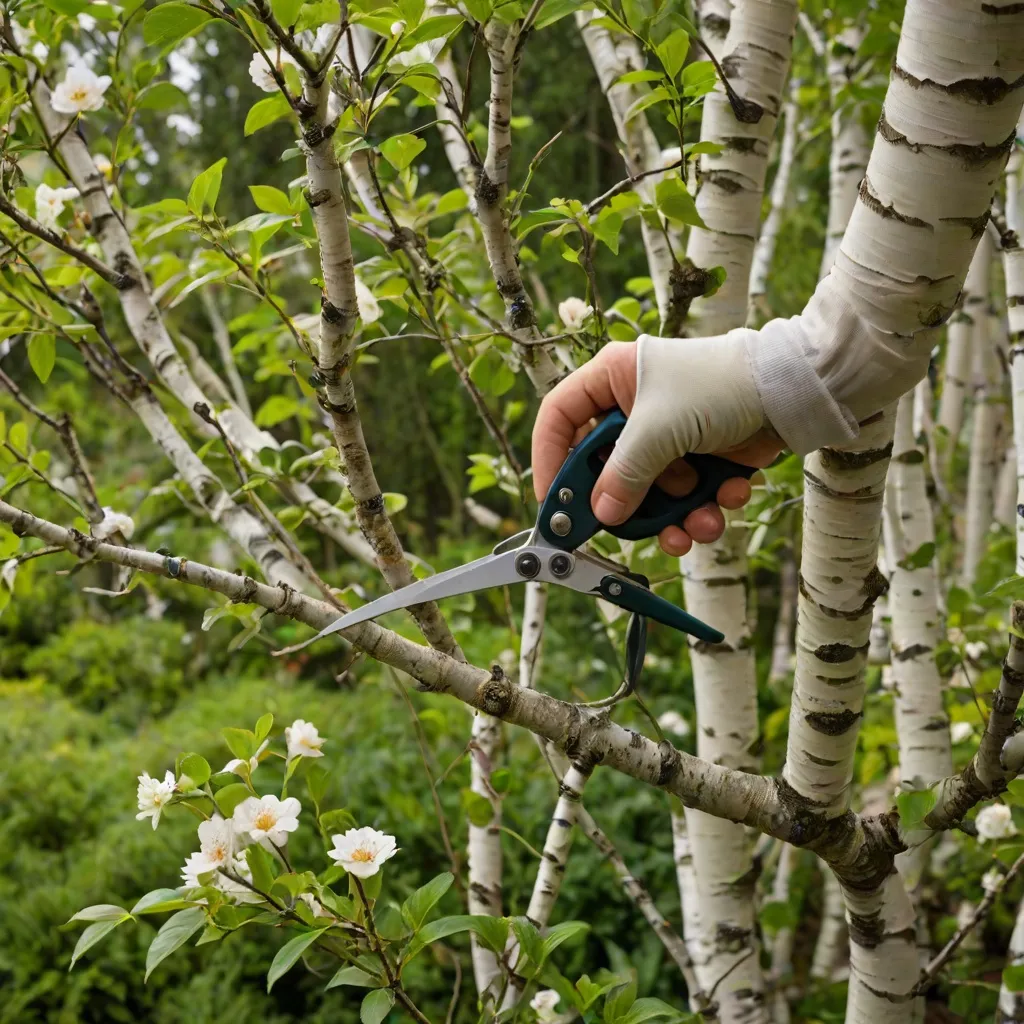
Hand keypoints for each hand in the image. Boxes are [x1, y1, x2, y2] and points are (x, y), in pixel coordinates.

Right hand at [532, 339, 782, 555]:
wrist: (795, 390)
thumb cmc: (722, 386)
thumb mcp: (661, 430)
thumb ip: (624, 474)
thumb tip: (602, 514)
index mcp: (613, 379)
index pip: (560, 419)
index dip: (550, 460)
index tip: (552, 502)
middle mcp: (635, 407)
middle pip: (605, 467)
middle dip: (627, 503)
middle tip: (629, 530)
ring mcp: (669, 435)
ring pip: (649, 491)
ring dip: (674, 517)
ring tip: (699, 527)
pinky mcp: (700, 457)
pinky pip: (686, 496)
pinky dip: (705, 507)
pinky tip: (728, 498)